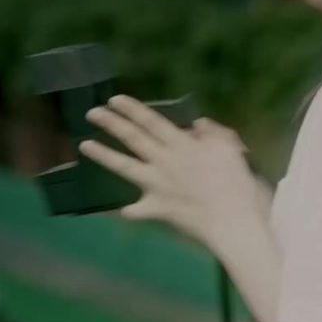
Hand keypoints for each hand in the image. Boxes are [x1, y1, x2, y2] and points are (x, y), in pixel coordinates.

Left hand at [78, 96, 266, 248]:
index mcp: (183, 145)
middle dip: (112, 124)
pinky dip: (131, 211)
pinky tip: (124, 211)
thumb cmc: (237, 183)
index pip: (152, 122)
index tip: (115, 100)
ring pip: (126, 167)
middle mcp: (165, 162)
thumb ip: (213, 132)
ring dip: (104, 156)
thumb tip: (197, 123)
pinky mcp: (159, 209)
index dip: (132, 109)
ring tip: (84, 146)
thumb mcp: (231, 148)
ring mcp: (158, 186)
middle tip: (92, 113)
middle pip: (134, 139)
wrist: (233, 221)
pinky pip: (139, 210)